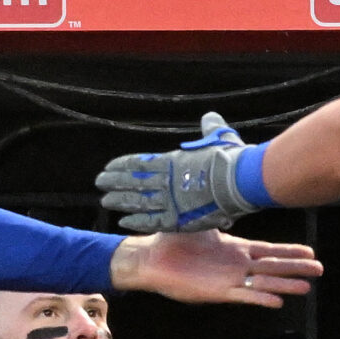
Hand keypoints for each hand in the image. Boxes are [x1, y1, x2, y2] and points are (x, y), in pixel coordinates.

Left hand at [97, 110, 262, 233]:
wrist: (240, 181)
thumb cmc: (232, 158)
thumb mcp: (220, 137)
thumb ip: (211, 129)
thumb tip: (210, 117)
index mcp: (173, 161)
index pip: (140, 163)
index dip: (123, 166)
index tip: (109, 167)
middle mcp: (166, 181)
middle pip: (134, 182)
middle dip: (115, 182)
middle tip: (99, 182)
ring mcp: (170, 201)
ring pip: (138, 201)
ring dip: (120, 201)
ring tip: (105, 201)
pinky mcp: (178, 219)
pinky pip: (152, 221)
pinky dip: (137, 221)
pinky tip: (123, 221)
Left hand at [109, 229, 321, 307]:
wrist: (150, 257)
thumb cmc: (172, 240)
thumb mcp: (199, 221)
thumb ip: (216, 212)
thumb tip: (226, 192)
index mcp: (234, 249)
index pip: (268, 250)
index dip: (289, 251)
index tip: (309, 251)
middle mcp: (236, 265)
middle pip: (273, 267)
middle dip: (296, 267)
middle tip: (320, 269)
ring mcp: (228, 280)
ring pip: (263, 283)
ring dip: (285, 285)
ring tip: (307, 287)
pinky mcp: (217, 293)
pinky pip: (243, 296)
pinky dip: (260, 298)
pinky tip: (278, 301)